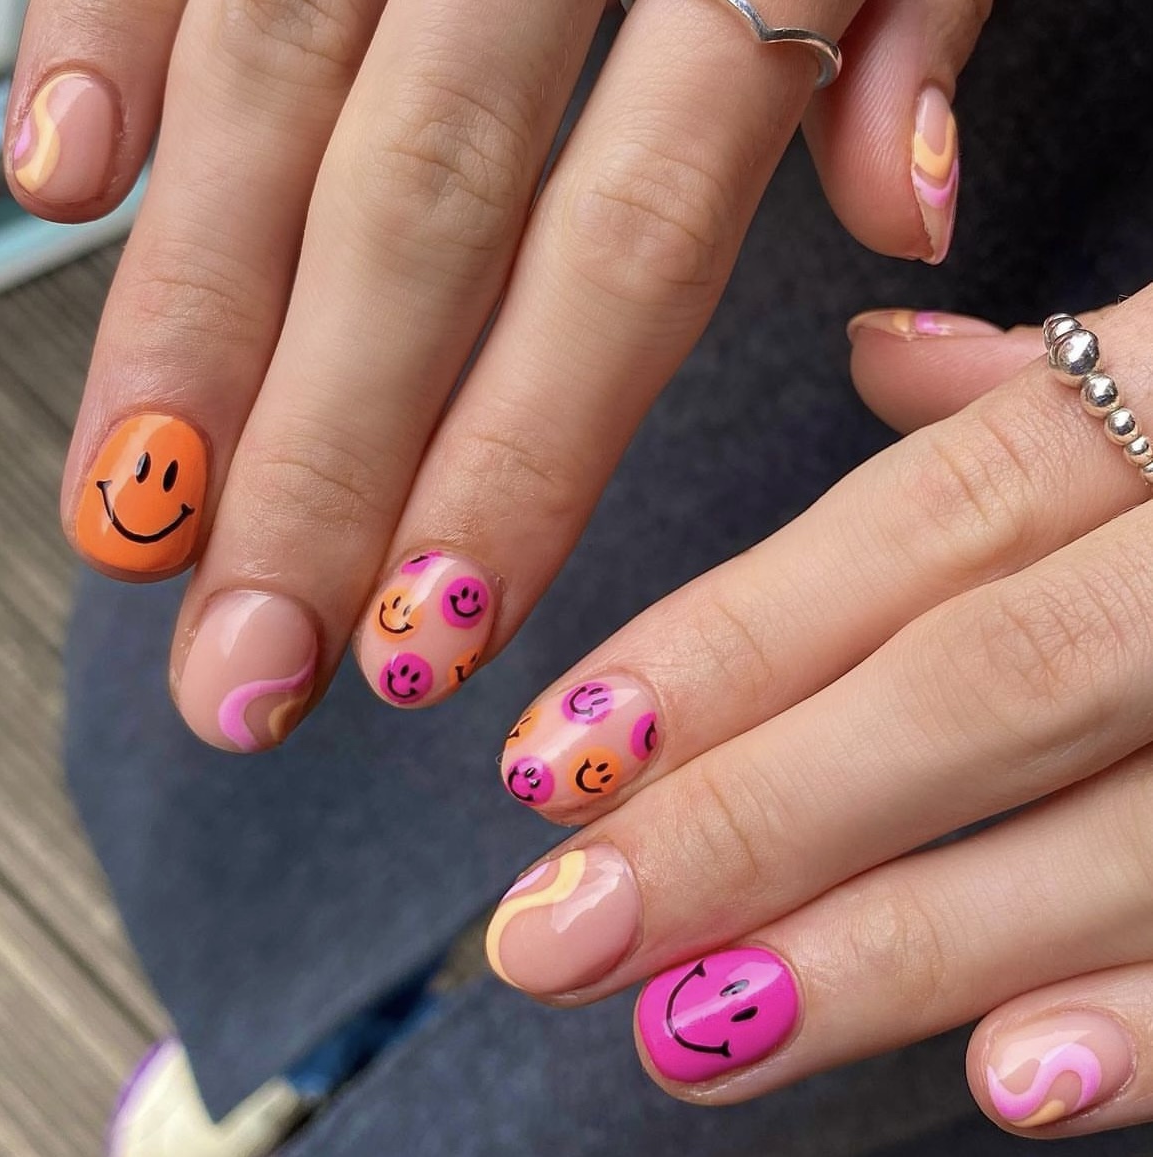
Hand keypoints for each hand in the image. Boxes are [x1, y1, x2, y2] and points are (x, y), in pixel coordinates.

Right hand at [7, 0, 985, 750]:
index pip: (619, 255)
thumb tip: (904, 206)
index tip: (425, 635)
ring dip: (187, 319)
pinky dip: (106, 15)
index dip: (515, 459)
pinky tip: (53, 182)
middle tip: (248, 668)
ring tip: (133, 519)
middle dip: (320, 462)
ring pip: (279, 93)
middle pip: (419, 221)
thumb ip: (913, 11)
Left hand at [484, 290, 1152, 1139]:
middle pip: (958, 687)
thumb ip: (1053, 384)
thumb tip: (885, 360)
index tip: (552, 767)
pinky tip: (1007, 1084)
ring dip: (891, 948)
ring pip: (1099, 824)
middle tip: (557, 939)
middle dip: (745, 824)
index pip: (894, 536)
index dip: (709, 653)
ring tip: (697, 1031)